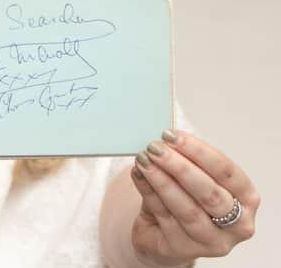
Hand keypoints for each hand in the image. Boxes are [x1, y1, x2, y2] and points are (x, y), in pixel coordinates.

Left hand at [130, 130, 259, 265]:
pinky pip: (163, 215)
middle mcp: (236, 225)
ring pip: (186, 208)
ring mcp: (211, 241)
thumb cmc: (186, 199)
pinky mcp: (183, 249)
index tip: (173, 136)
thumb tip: (165, 139)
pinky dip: (148, 191)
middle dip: (180, 167)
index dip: (199, 151)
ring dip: (161, 180)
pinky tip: (138, 174)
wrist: (164, 234)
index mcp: (246, 199)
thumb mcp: (192, 179)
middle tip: (156, 148)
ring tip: (144, 160)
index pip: (226, 172)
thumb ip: (186, 161)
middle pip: (209, 193)